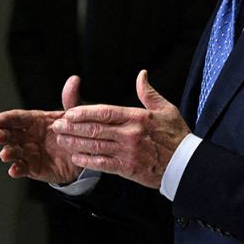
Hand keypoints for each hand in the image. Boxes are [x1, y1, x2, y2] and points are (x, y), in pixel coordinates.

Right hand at [0, 75, 83, 184]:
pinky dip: (16, 170)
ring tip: (6, 154)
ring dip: (7, 153)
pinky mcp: (33, 168)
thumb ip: (71, 100)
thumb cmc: (75, 132)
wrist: (85, 155)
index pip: (15, 118)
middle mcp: (28, 136)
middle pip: (9, 135)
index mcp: (34, 121)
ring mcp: (29, 153)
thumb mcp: (74, 116)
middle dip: (1, 135)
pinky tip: (14, 170)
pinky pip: (22, 169)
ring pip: (13, 152)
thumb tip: (74, 80)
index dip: (4, 119)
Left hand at [51, 70, 189, 189]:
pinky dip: (87, 160)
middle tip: (57, 126)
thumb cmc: (176, 136)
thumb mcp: (166, 109)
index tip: (69, 112)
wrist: (186, 165)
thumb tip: (142, 74)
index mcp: (137, 117)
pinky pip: (102, 164)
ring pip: (95, 146)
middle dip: (72, 127)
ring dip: (75, 142)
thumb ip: (149, 92)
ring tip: (60, 139)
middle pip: (95, 128)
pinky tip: (75, 156)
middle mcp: (130, 134)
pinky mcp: (127, 168)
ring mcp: (127, 152)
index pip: (105, 112)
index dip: (84, 112)